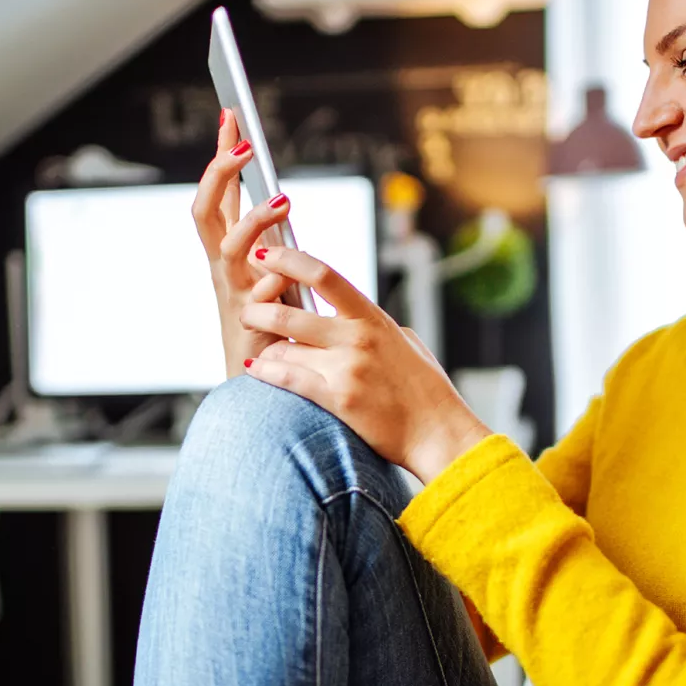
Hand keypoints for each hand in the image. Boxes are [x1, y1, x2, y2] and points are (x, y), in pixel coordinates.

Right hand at [194, 110, 300, 377]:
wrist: (264, 380)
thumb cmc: (270, 318)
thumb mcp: (266, 266)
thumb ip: (266, 232)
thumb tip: (273, 187)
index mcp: (226, 250)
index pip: (217, 193)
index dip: (221, 155)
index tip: (232, 114)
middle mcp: (223, 267)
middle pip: (206, 212)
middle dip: (220, 175)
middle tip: (246, 149)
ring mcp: (236, 293)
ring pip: (232, 247)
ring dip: (255, 220)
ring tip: (285, 200)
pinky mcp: (253, 321)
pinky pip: (262, 293)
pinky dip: (275, 279)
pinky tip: (289, 269)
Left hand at [238, 246, 491, 484]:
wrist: (438, 432)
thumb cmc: (426, 390)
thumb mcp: (404, 343)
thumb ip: (374, 326)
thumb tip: (352, 315)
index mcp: (373, 318)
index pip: (323, 275)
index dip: (287, 259)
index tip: (265, 253)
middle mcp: (357, 337)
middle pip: (289, 311)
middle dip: (258, 310)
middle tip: (247, 312)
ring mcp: (347, 368)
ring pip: (283, 348)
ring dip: (265, 350)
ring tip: (259, 352)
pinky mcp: (338, 399)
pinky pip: (288, 379)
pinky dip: (265, 373)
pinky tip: (254, 370)